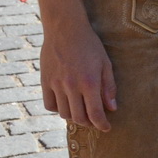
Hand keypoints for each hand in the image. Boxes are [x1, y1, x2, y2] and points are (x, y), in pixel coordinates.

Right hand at [40, 13, 117, 130]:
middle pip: (79, 117)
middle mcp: (72, 86)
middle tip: (95, 120)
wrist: (65, 29)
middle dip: (89, 122)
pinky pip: (49, 105)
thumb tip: (112, 108)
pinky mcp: (45, 81)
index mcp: (89, 82)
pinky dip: (58, 109)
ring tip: (82, 111)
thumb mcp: (105, 63)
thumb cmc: (90, 45)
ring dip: (74, 116)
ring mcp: (56, 85)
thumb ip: (109, 87)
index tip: (106, 128)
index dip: (102, 125)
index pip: (95, 114)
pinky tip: (66, 103)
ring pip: (64, 113)